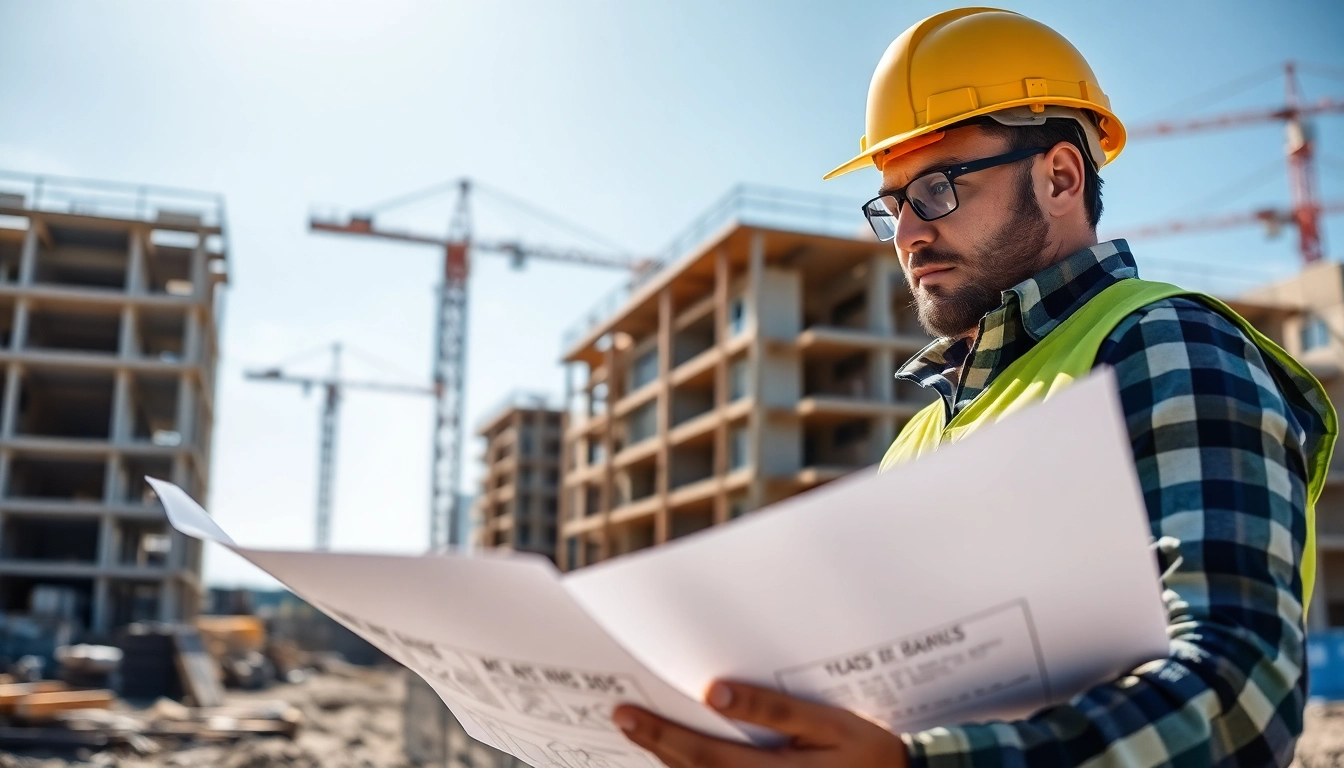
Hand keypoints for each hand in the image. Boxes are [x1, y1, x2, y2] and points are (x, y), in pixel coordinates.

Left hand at [612, 680, 909, 767]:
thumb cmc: (871, 754)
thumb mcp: (832, 726)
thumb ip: (774, 711)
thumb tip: (716, 694)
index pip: (701, 757)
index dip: (660, 736)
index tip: (627, 713)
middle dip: (655, 744)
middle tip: (622, 717)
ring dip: (668, 761)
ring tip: (642, 733)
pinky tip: (679, 755)